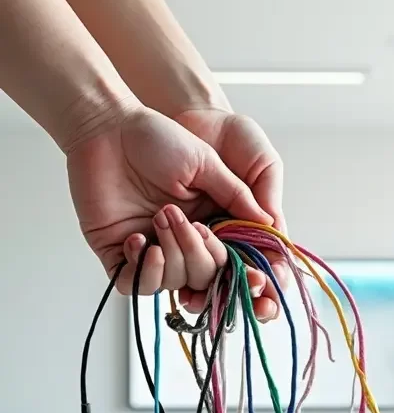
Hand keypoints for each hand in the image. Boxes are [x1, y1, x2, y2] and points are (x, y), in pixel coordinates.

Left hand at [67, 105, 275, 318]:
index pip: (235, 258)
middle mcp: (184, 239)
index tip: (257, 278)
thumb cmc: (157, 137)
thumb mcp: (206, 163)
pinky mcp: (120, 251)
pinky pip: (135, 284)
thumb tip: (267, 223)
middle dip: (202, 257)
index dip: (248, 272)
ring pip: (175, 283)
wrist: (108, 128)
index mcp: (211, 219)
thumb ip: (236, 195)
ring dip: (173, 257)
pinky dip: (143, 271)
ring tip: (160, 218)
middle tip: (192, 224)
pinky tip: (138, 240)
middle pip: (207, 277)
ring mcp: (154, 247)